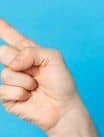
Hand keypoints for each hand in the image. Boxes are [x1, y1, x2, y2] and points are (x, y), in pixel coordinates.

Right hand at [0, 18, 84, 136]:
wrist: (63, 108)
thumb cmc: (62, 83)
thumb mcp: (53, 58)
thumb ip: (31, 52)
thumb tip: (11, 63)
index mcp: (28, 53)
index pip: (11, 37)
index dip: (1, 28)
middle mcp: (17, 64)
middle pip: (3, 52)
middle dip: (20, 61)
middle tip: (35, 72)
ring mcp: (10, 80)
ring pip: (6, 73)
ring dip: (26, 81)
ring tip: (36, 87)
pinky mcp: (6, 96)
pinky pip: (4, 90)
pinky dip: (20, 93)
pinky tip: (29, 97)